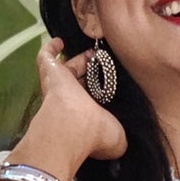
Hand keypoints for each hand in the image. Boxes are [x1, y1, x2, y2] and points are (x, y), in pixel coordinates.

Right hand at [21, 39, 127, 169]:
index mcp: (88, 116)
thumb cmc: (96, 133)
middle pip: (84, 82)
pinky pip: (47, 57)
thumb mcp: (119, 139)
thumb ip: (125, 133)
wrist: (72, 125)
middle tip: (106, 62)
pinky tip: (60, 41)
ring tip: (94, 50)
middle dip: (94, 72)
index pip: (96, 101)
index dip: (105, 93)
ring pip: (70, 68)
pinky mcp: (50, 72)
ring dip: (80, 59)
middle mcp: (73, 101)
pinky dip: (51, 48)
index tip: (116, 84)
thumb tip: (132, 137)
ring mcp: (60, 85)